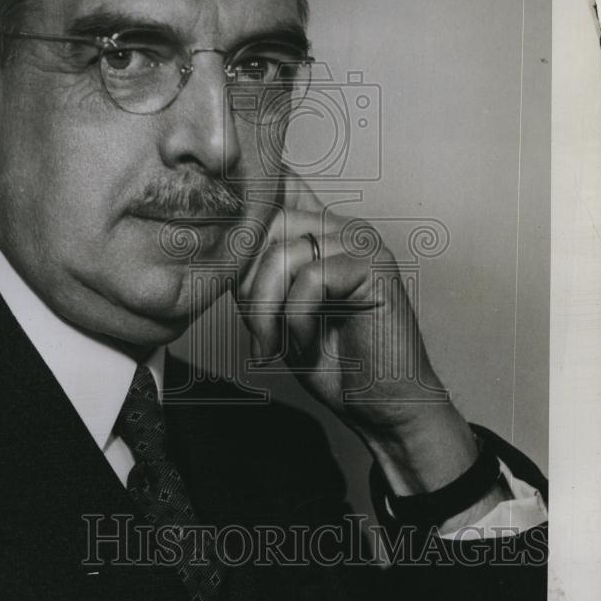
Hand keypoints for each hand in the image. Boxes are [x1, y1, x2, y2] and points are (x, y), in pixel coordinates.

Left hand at [237, 171, 486, 497]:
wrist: (380, 404)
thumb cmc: (331, 360)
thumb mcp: (275, 309)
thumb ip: (256, 272)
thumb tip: (219, 243)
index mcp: (320, 230)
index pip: (271, 196)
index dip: (241, 230)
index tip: (230, 276)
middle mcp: (341, 226)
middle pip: (264, 226)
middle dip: (247, 285)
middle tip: (257, 331)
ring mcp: (361, 242)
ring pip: (282, 255)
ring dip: (267, 310)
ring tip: (276, 344)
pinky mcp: (374, 266)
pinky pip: (310, 279)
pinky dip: (297, 318)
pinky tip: (306, 341)